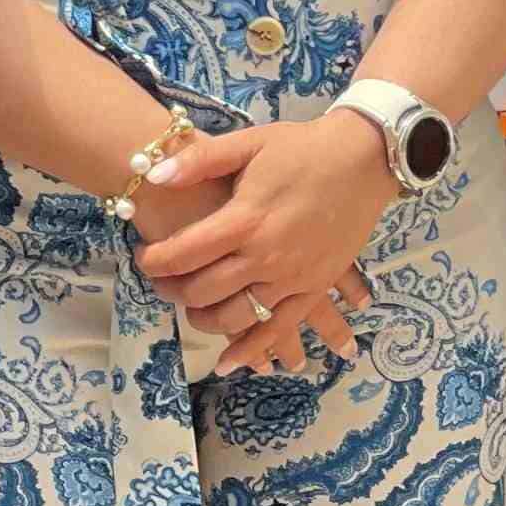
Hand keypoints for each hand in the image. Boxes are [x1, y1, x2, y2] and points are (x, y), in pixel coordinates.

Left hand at [135, 116, 404, 368]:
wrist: (362, 159)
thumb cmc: (301, 148)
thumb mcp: (248, 143)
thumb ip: (199, 160)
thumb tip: (153, 175)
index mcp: (245, 219)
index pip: (184, 253)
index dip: (155, 260)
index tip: (143, 256)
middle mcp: (266, 255)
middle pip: (205, 290)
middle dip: (173, 291)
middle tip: (160, 282)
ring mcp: (293, 276)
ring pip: (238, 316)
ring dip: (206, 321)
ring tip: (190, 310)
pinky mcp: (315, 287)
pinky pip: (281, 328)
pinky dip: (254, 350)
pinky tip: (231, 363)